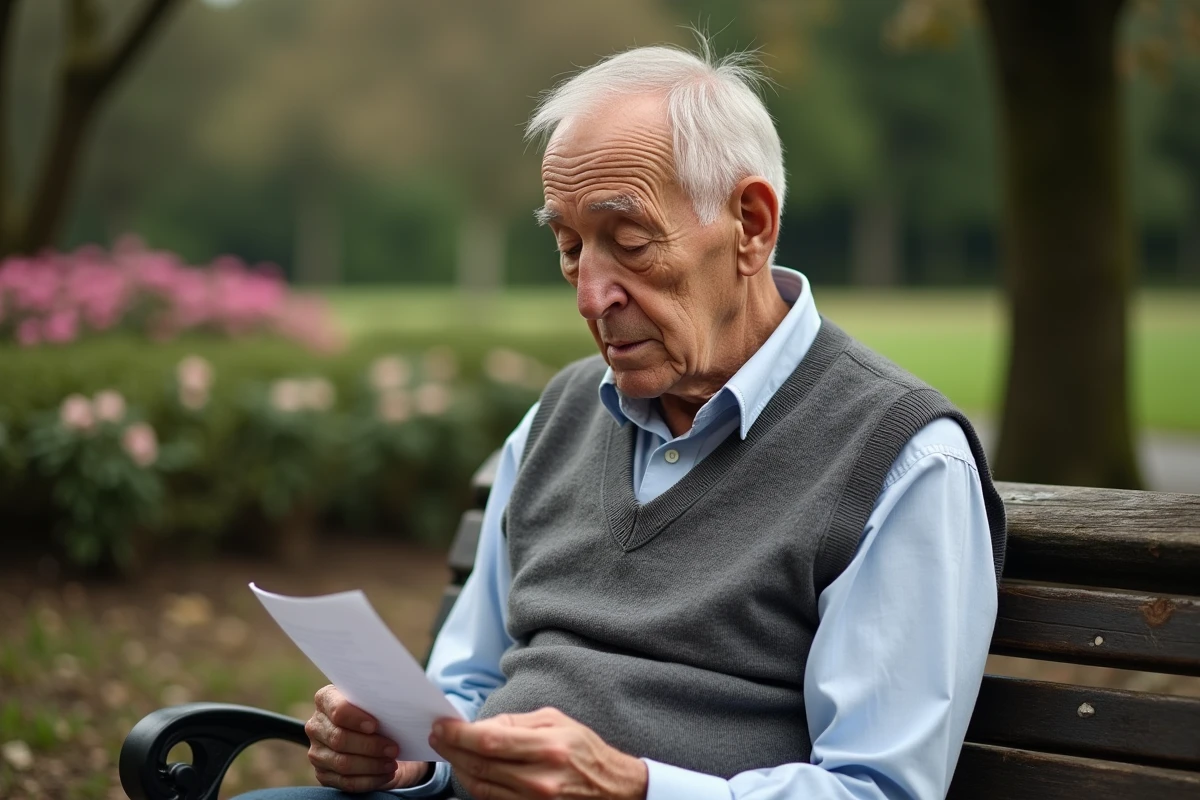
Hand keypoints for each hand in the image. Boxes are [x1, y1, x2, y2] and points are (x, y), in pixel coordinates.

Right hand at [305, 684, 431, 791]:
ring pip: (343, 763)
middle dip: (370, 746)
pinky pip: (346, 782)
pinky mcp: (324, 774)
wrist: (376, 735)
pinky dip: (370, 780)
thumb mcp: (379, 702)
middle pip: (340, 739)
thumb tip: (405, 703)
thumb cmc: (379, 713)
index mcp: (326, 699)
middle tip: (394, 749)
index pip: (337, 709)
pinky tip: (386, 775)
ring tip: (392, 763)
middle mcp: (316, 725)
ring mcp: (317, 751)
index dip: (356, 718)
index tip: (376, 725)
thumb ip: (382, 700)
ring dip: (372, 765)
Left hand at [430, 707, 647, 799]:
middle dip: (453, 750)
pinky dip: (476, 785)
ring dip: (459, 769)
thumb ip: (517, 723)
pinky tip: (469, 770)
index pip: (490, 741)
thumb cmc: (583, 749)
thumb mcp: (556, 722)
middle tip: (438, 737)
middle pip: (480, 765)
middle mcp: (539, 780)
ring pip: (481, 787)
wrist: (611, 788)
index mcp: (547, 748)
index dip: (460, 735)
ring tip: (448, 752)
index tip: (442, 726)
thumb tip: (482, 727)